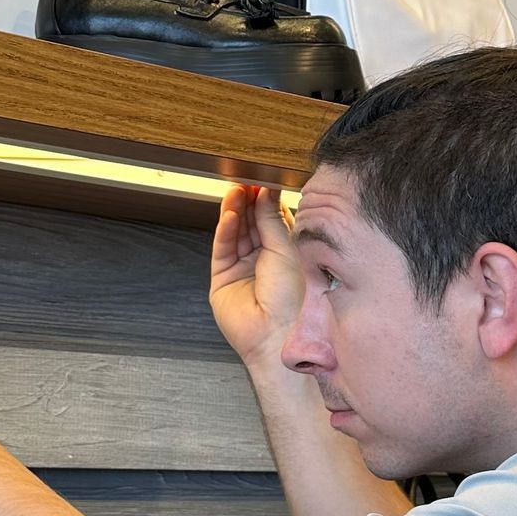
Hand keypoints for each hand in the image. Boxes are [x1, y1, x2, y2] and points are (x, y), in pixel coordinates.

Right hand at [210, 184, 303, 374]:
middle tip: (246, 182)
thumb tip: (266, 193)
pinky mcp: (223, 279)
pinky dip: (226, 230)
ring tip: (235, 192)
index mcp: (286, 254)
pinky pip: (223, 249)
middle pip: (252, 224)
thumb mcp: (287, 250)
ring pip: (236, 233)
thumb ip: (272, 220)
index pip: (273, 220)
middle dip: (249, 203)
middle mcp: (264, 261)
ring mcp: (243, 270)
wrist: (278, 334)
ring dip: (235, 212)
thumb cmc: (293, 299)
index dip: (267, 201)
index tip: (263, 182)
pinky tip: (230, 215)